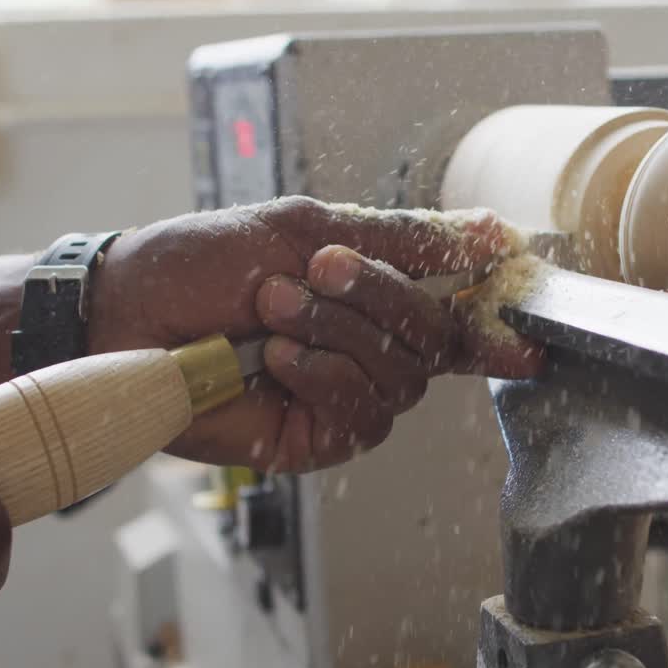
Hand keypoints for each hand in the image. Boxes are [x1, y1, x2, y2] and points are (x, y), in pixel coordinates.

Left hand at [87, 196, 542, 471]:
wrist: (128, 314)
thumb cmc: (202, 262)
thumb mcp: (307, 227)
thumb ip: (404, 238)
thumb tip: (491, 233)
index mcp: (372, 298)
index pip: (456, 319)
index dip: (500, 325)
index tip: (539, 331)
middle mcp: (368, 352)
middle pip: (434, 338)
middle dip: (379, 298)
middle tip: (317, 269)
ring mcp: (344, 398)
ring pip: (400, 377)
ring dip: (337, 333)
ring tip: (273, 311)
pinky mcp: (316, 439)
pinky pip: (361, 414)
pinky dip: (322, 376)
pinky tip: (277, 359)